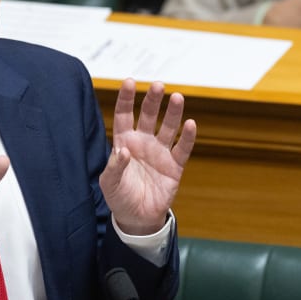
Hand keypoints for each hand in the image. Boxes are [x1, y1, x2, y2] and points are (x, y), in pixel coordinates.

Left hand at [100, 79, 196, 235]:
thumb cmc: (120, 197)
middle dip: (153, 100)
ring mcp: (160, 152)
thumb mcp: (109, 183)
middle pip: (148, 115)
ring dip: (173, 113)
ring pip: (168, 127)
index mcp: (124, 142)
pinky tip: (191, 124)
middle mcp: (143, 142)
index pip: (124, 115)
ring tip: (177, 97)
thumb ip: (114, 166)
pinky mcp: (175, 166)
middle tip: (158, 85)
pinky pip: (183, 149)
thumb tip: (122, 151)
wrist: (137, 218)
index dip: (126, 98)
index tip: (129, 81)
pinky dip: (188, 137)